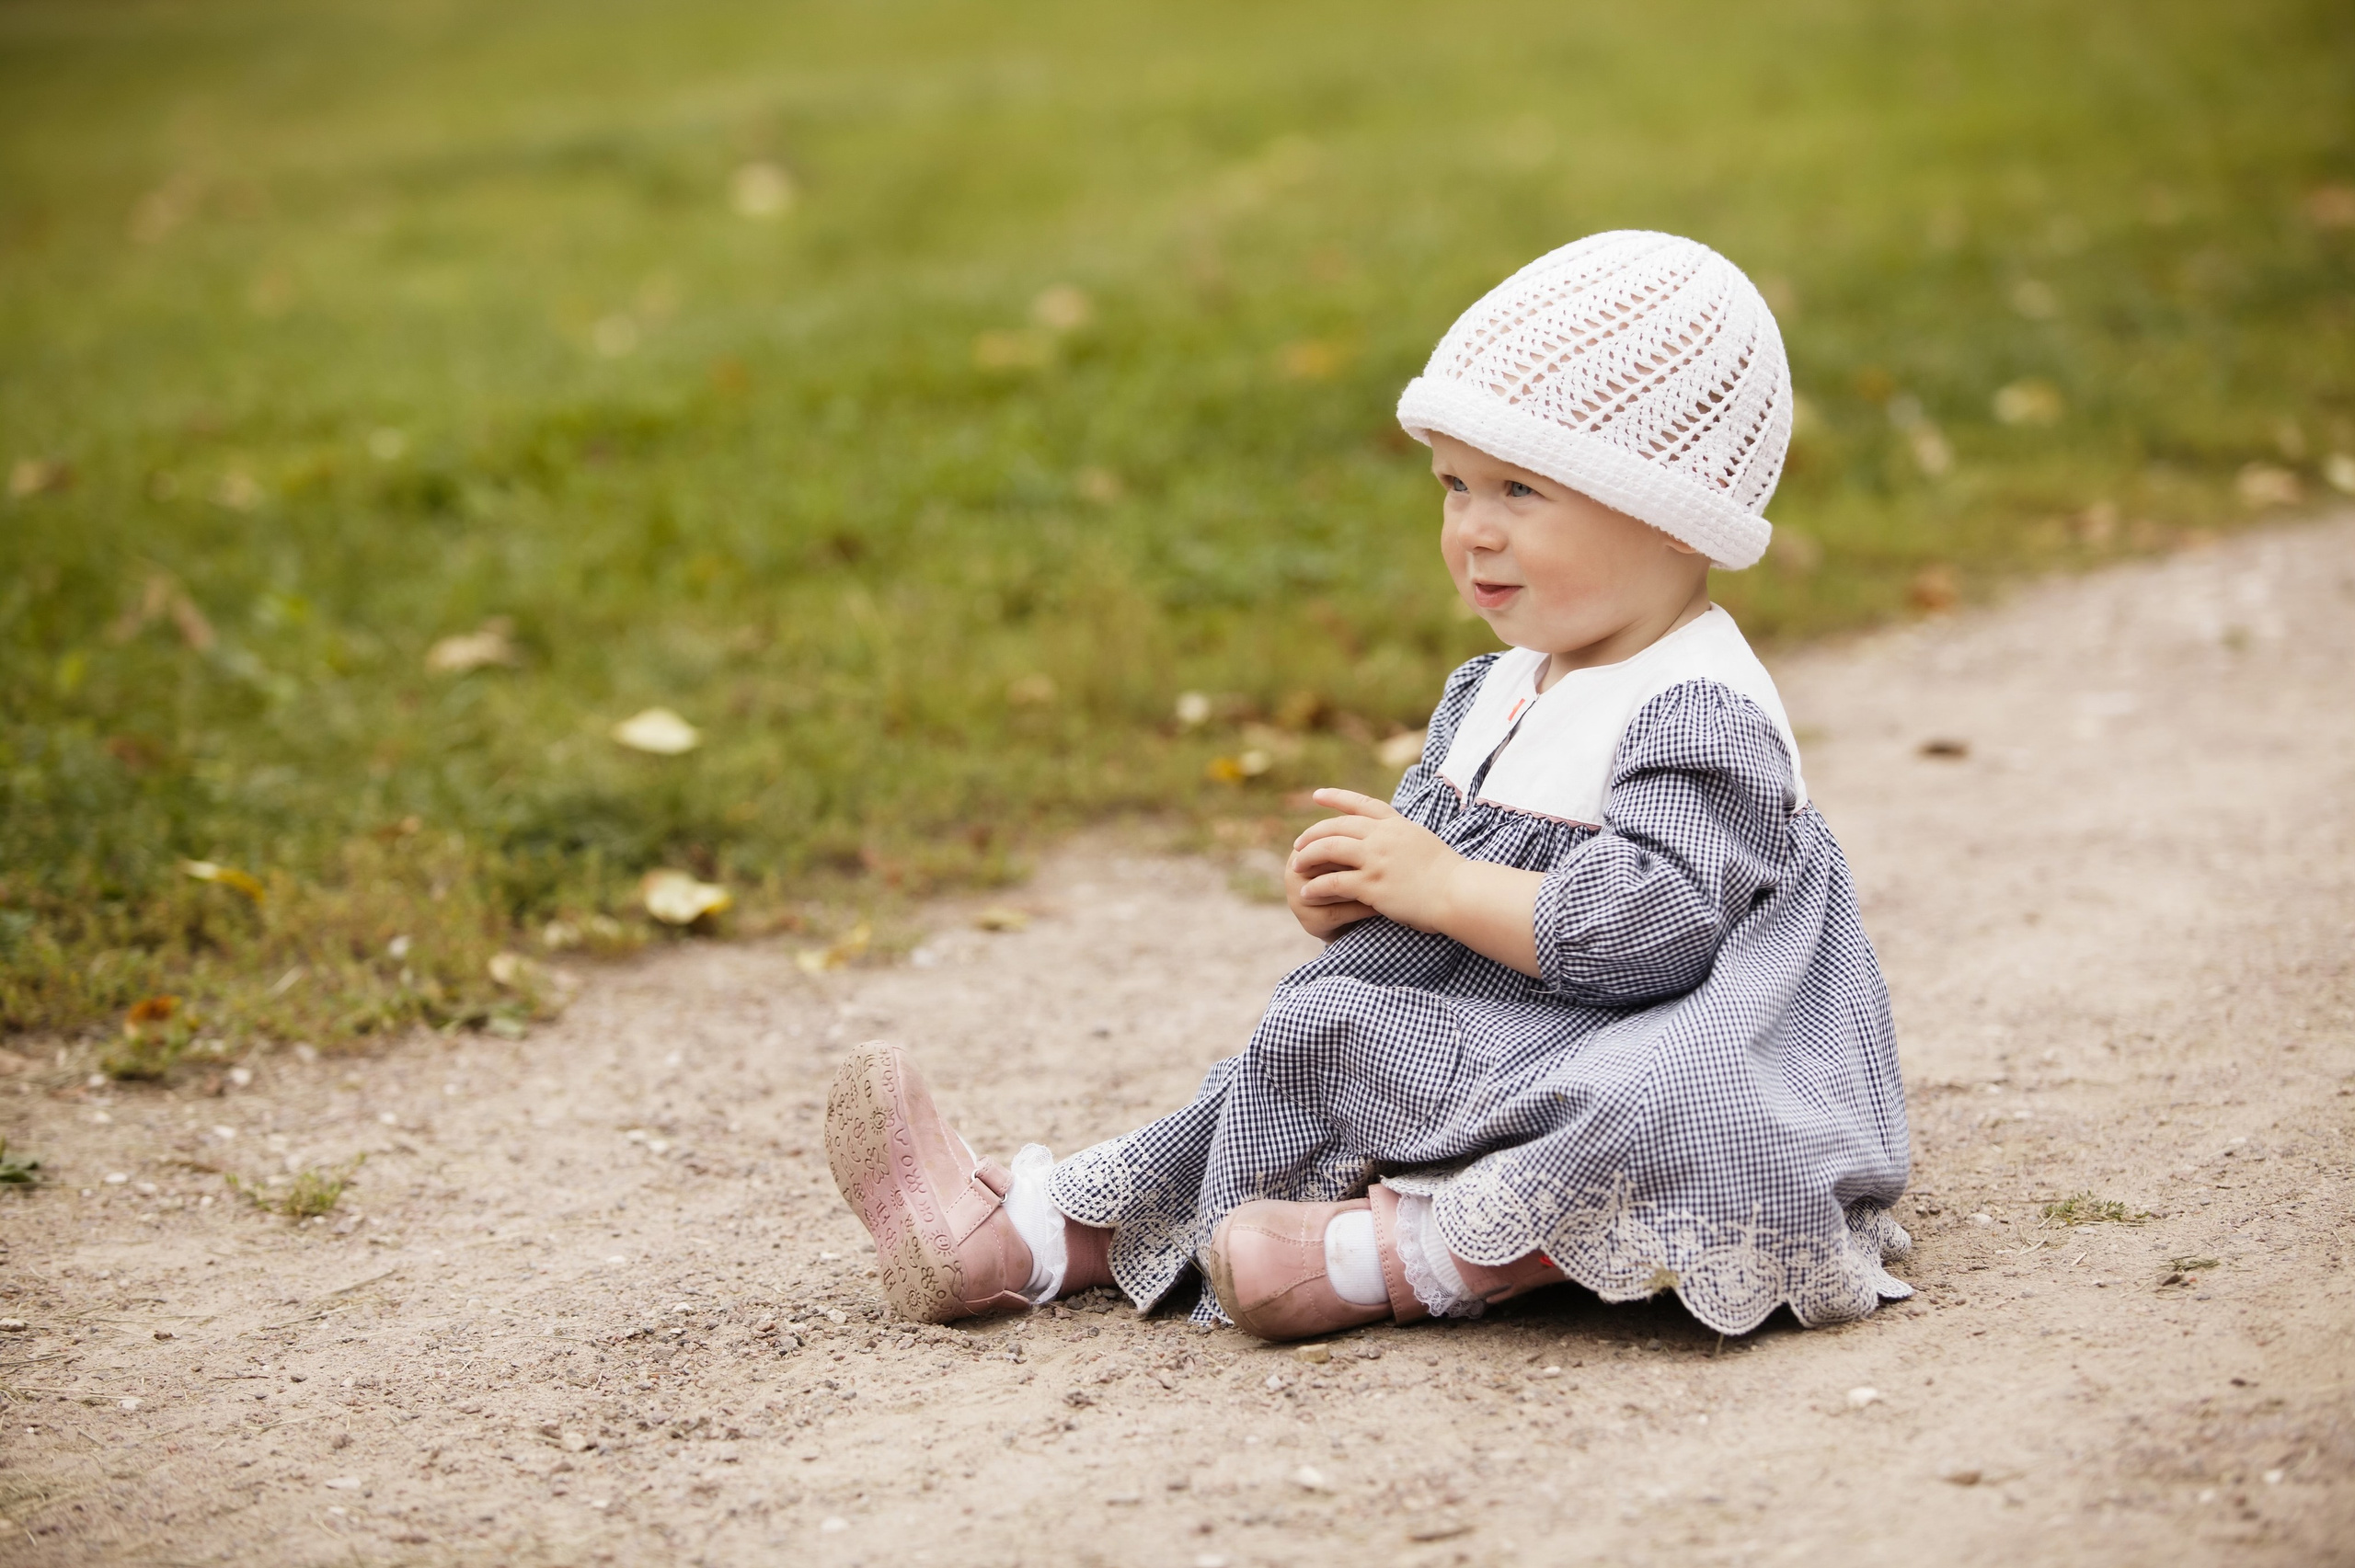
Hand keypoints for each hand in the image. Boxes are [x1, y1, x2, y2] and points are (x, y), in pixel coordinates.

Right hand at [1284, 803, 1378, 940]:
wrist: (1356, 917)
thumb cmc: (1359, 876)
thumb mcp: (1355, 853)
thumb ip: (1356, 833)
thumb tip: (1374, 808)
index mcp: (1303, 847)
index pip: (1329, 835)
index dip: (1355, 835)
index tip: (1383, 831)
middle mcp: (1293, 870)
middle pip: (1328, 860)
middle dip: (1357, 858)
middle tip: (1387, 854)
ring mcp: (1298, 897)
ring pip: (1334, 886)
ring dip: (1362, 884)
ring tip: (1390, 881)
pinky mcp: (1311, 922)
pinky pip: (1340, 911)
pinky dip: (1362, 909)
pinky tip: (1382, 907)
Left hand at [1287, 789, 1465, 934]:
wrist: (1458, 892)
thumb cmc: (1449, 874)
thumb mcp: (1425, 842)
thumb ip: (1403, 837)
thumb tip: (1394, 836)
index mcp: (1396, 825)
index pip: (1361, 804)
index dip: (1337, 797)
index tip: (1317, 795)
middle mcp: (1382, 837)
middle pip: (1337, 826)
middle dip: (1313, 834)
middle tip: (1298, 844)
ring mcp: (1375, 859)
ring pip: (1329, 849)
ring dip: (1308, 857)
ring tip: (1295, 866)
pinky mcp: (1372, 884)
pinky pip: (1334, 882)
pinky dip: (1317, 886)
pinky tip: (1306, 893)